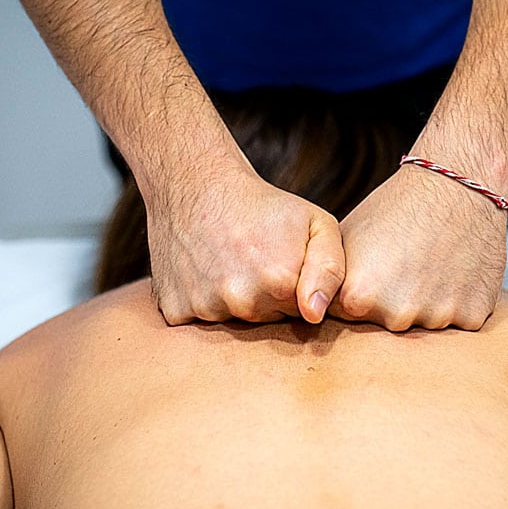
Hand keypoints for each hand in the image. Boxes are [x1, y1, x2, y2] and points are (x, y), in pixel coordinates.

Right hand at [145, 162, 344, 324]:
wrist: (196, 185)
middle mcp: (242, 302)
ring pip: (234, 323)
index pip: (305, 315)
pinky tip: (204, 274)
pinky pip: (199, 323)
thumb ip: (331, 270)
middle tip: (256, 261)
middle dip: (269, 299)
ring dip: (235, 302)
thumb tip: (315, 315)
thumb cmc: (263, 205)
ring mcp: (206, 309)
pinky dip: (203, 303)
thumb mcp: (316, 223)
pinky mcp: (176, 311)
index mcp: (280, 283)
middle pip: (268, 322)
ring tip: (231, 264)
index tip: (286, 264)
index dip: (299, 291)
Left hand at [326, 164, 507, 330]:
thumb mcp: (347, 238)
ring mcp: (437, 318)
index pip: (347, 317)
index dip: (358, 294)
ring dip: (426, 303)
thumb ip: (331, 279)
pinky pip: (458, 320)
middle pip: (386, 325)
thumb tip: (316, 307)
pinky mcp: (472, 316)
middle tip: (406, 264)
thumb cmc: (398, 206)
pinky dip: (457, 301)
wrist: (458, 185)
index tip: (373, 270)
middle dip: (391, 303)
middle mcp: (396, 315)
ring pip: (424, 324)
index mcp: (358, 297)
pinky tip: (455, 270)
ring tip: (432, 263)